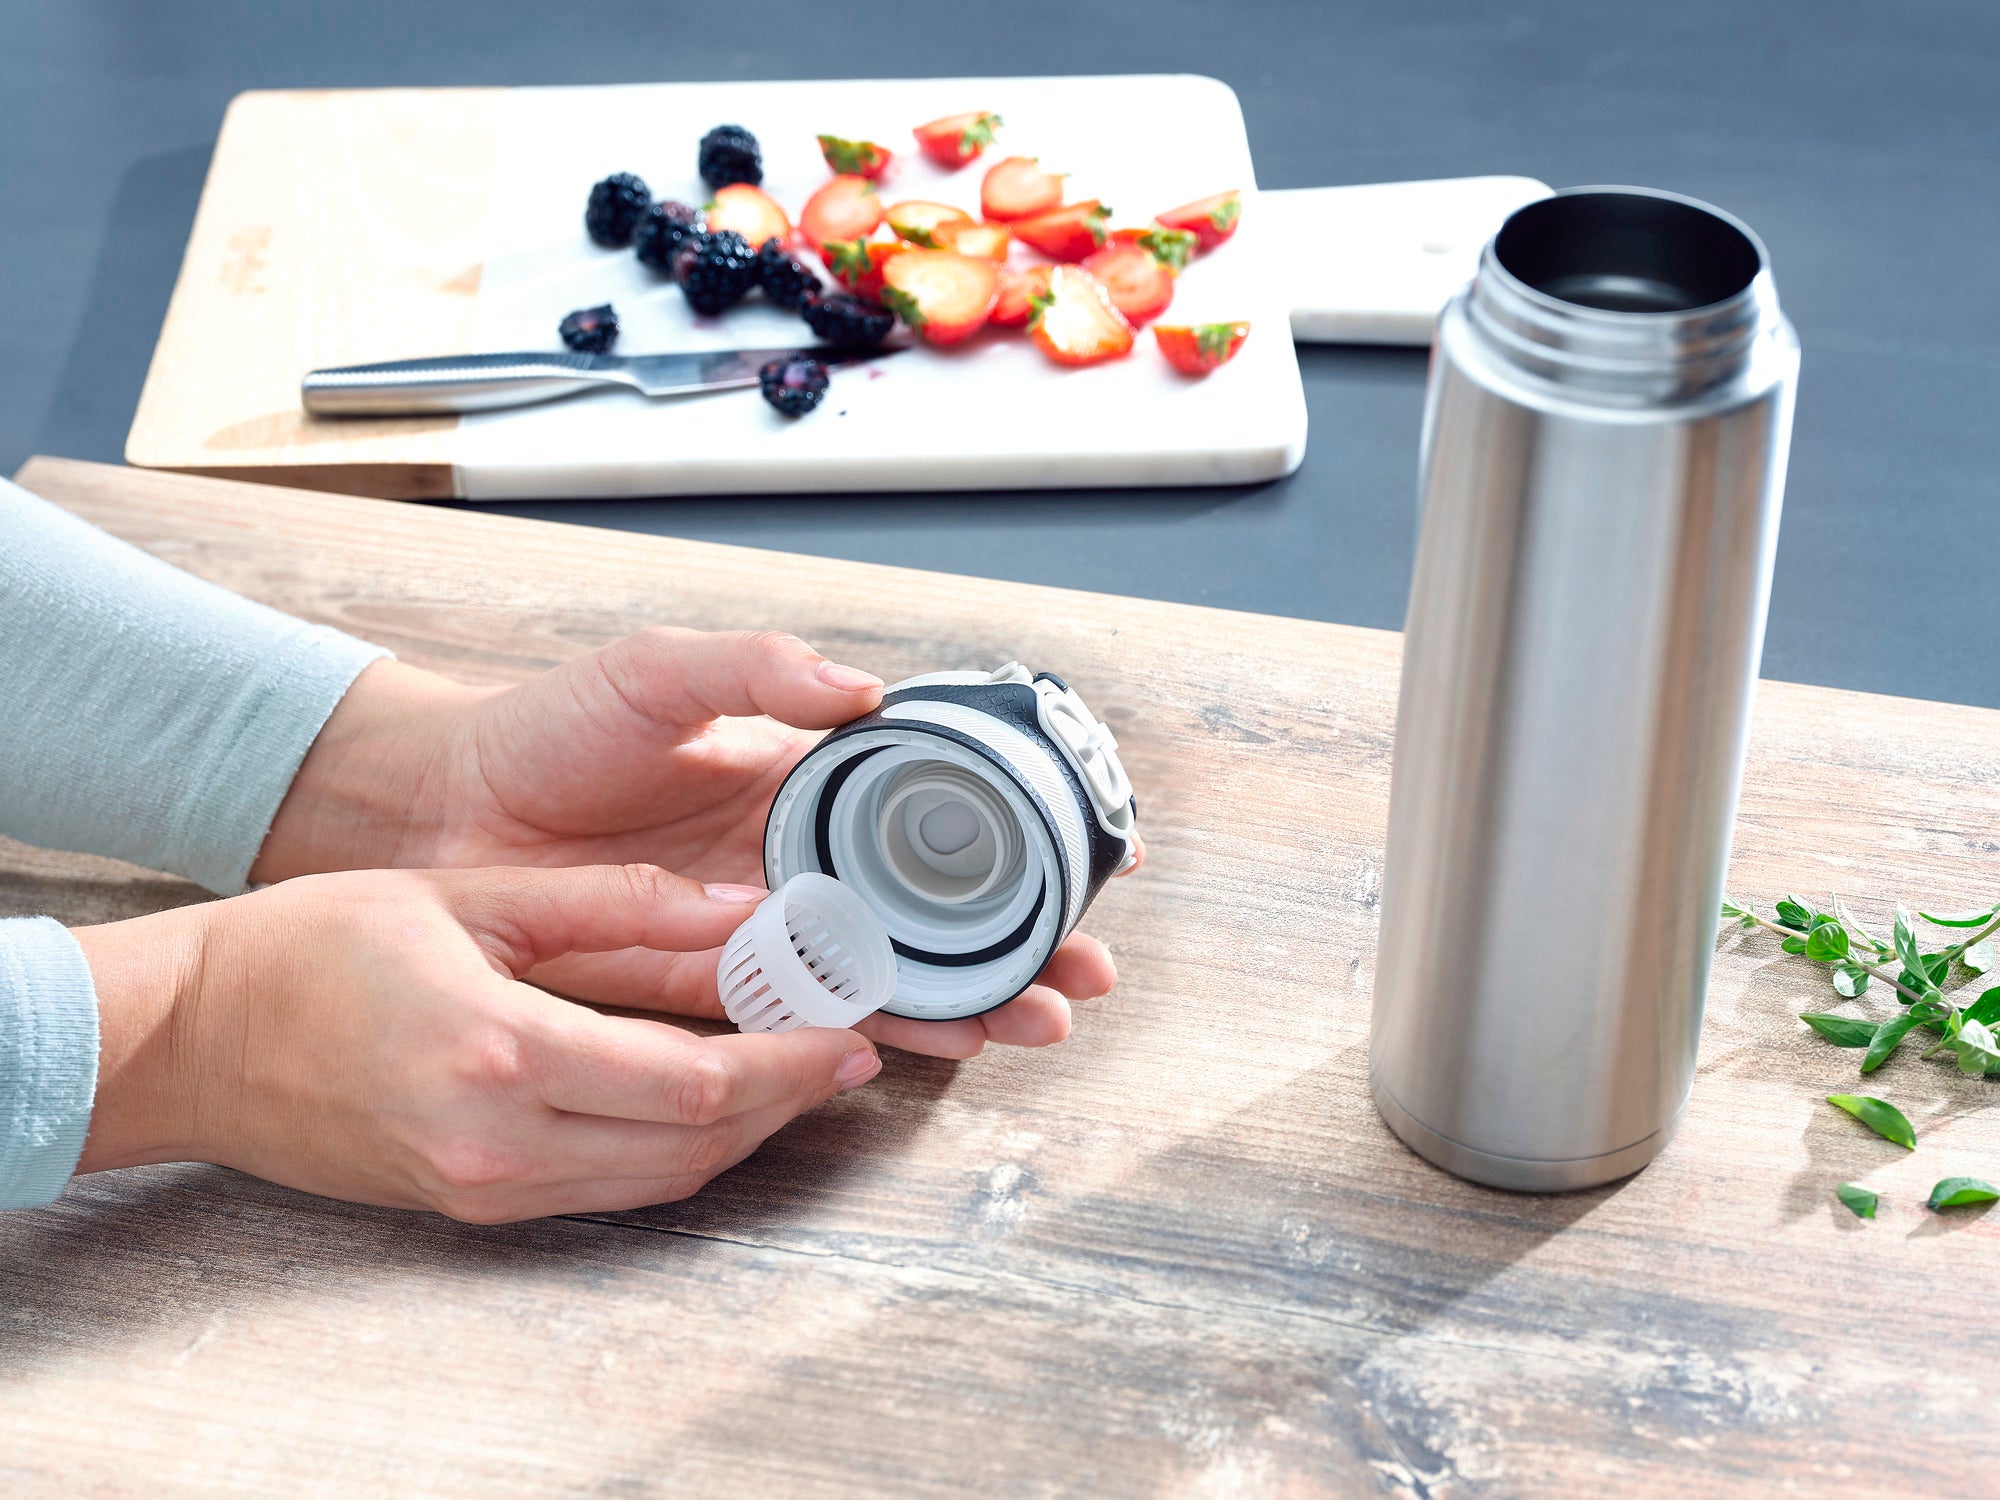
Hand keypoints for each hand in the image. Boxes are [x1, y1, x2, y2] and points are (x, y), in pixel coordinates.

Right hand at [72, 864, 879, 1220]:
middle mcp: (498, 1144)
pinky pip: (607, 1190)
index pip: (692, 1083)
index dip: (789, 1063)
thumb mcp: (471, 898)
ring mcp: (482, 1188)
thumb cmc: (311, 949)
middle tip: (848, 1052)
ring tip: (797, 1074)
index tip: (849, 1030)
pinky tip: (707, 1102)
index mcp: (502, 1053)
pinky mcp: (470, 1204)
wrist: (190, 1039)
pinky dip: (674, 1151)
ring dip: (742, 1134)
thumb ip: (613, 904)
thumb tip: (734, 904)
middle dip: (788, 1102)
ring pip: (659, 1180)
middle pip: (694, 1145)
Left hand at [254, 630, 1137, 1056]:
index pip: (926, 819)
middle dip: (1011, 945)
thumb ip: (756, 671)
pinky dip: (869, 1036)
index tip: (1078, 855)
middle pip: (927, 917)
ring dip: (962, 1002)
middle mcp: (791, 870)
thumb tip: (862, 687)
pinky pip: (799, 1022)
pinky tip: (930, 1044)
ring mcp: (754, 937)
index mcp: (797, 789)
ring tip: (1033, 1019)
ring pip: (882, 979)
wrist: (438, 814)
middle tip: (1081, 971)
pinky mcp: (703, 995)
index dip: (1003, 841)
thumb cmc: (543, 733)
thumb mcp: (655, 673)